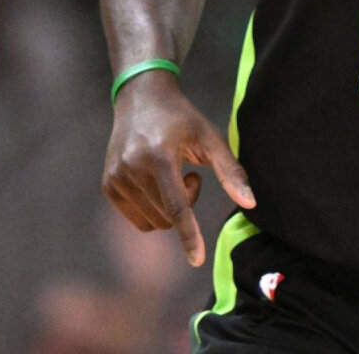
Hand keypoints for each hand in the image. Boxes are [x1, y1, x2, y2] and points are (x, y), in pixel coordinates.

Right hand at [101, 71, 255, 266]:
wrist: (141, 98)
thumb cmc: (182, 118)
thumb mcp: (210, 138)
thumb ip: (231, 172)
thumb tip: (250, 204)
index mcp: (158, 156)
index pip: (176, 207)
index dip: (189, 235)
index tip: (198, 260)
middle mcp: (132, 169)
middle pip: (168, 217)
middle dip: (187, 204)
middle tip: (189, 174)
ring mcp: (116, 178)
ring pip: (153, 222)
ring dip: (170, 208)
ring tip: (172, 174)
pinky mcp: (108, 185)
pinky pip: (138, 219)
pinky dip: (154, 209)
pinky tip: (156, 180)